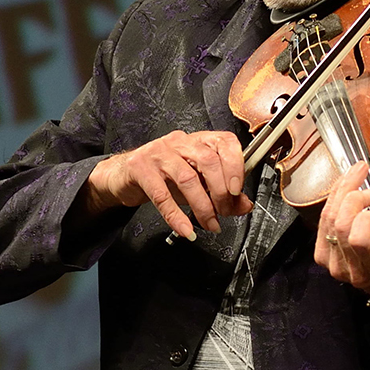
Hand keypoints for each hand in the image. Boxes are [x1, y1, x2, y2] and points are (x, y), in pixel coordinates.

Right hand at [84, 130, 251, 239]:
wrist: (124, 176)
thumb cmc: (164, 176)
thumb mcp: (197, 183)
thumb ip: (224, 193)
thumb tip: (245, 205)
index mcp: (198, 140)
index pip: (224, 142)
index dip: (235, 165)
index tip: (238, 190)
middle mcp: (180, 142)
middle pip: (208, 161)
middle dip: (221, 192)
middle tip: (224, 212)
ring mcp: (159, 153)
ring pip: (188, 178)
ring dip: (202, 206)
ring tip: (209, 224)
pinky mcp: (140, 168)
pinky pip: (161, 195)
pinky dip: (176, 216)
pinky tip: (185, 229)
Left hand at [314, 161, 369, 292]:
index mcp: (369, 268)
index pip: (359, 239)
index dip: (369, 219)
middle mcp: (346, 268)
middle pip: (340, 224)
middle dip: (354, 198)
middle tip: (369, 189)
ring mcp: (330, 261)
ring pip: (328, 219)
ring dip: (342, 192)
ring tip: (356, 176)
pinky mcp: (320, 252)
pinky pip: (322, 220)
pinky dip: (333, 200)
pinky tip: (345, 189)